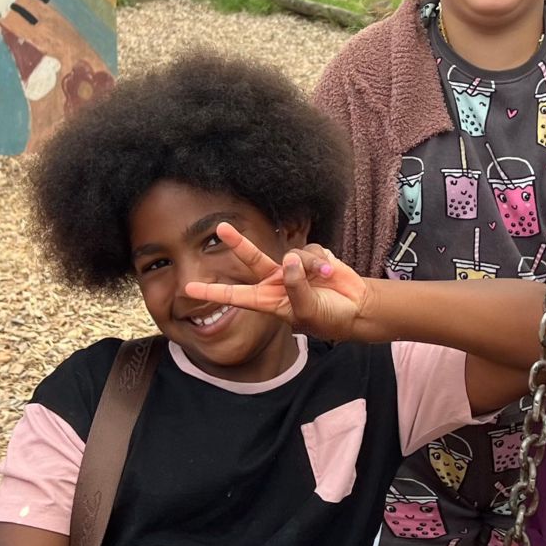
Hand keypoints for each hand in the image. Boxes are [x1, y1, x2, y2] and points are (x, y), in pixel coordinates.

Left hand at [182, 223, 373, 340]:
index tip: (188, 290)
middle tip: (221, 227)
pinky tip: (331, 271)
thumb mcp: (309, 311)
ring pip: (292, 255)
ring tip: (326, 278)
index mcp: (270, 301)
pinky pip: (310, 251)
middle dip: (238, 243)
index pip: (236, 297)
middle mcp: (277, 282)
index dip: (213, 293)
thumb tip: (289, 261)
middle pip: (252, 260)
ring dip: (310, 265)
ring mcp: (294, 269)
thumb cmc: (329, 318)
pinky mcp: (311, 258)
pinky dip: (322, 260)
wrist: (356, 308)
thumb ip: (296, 288)